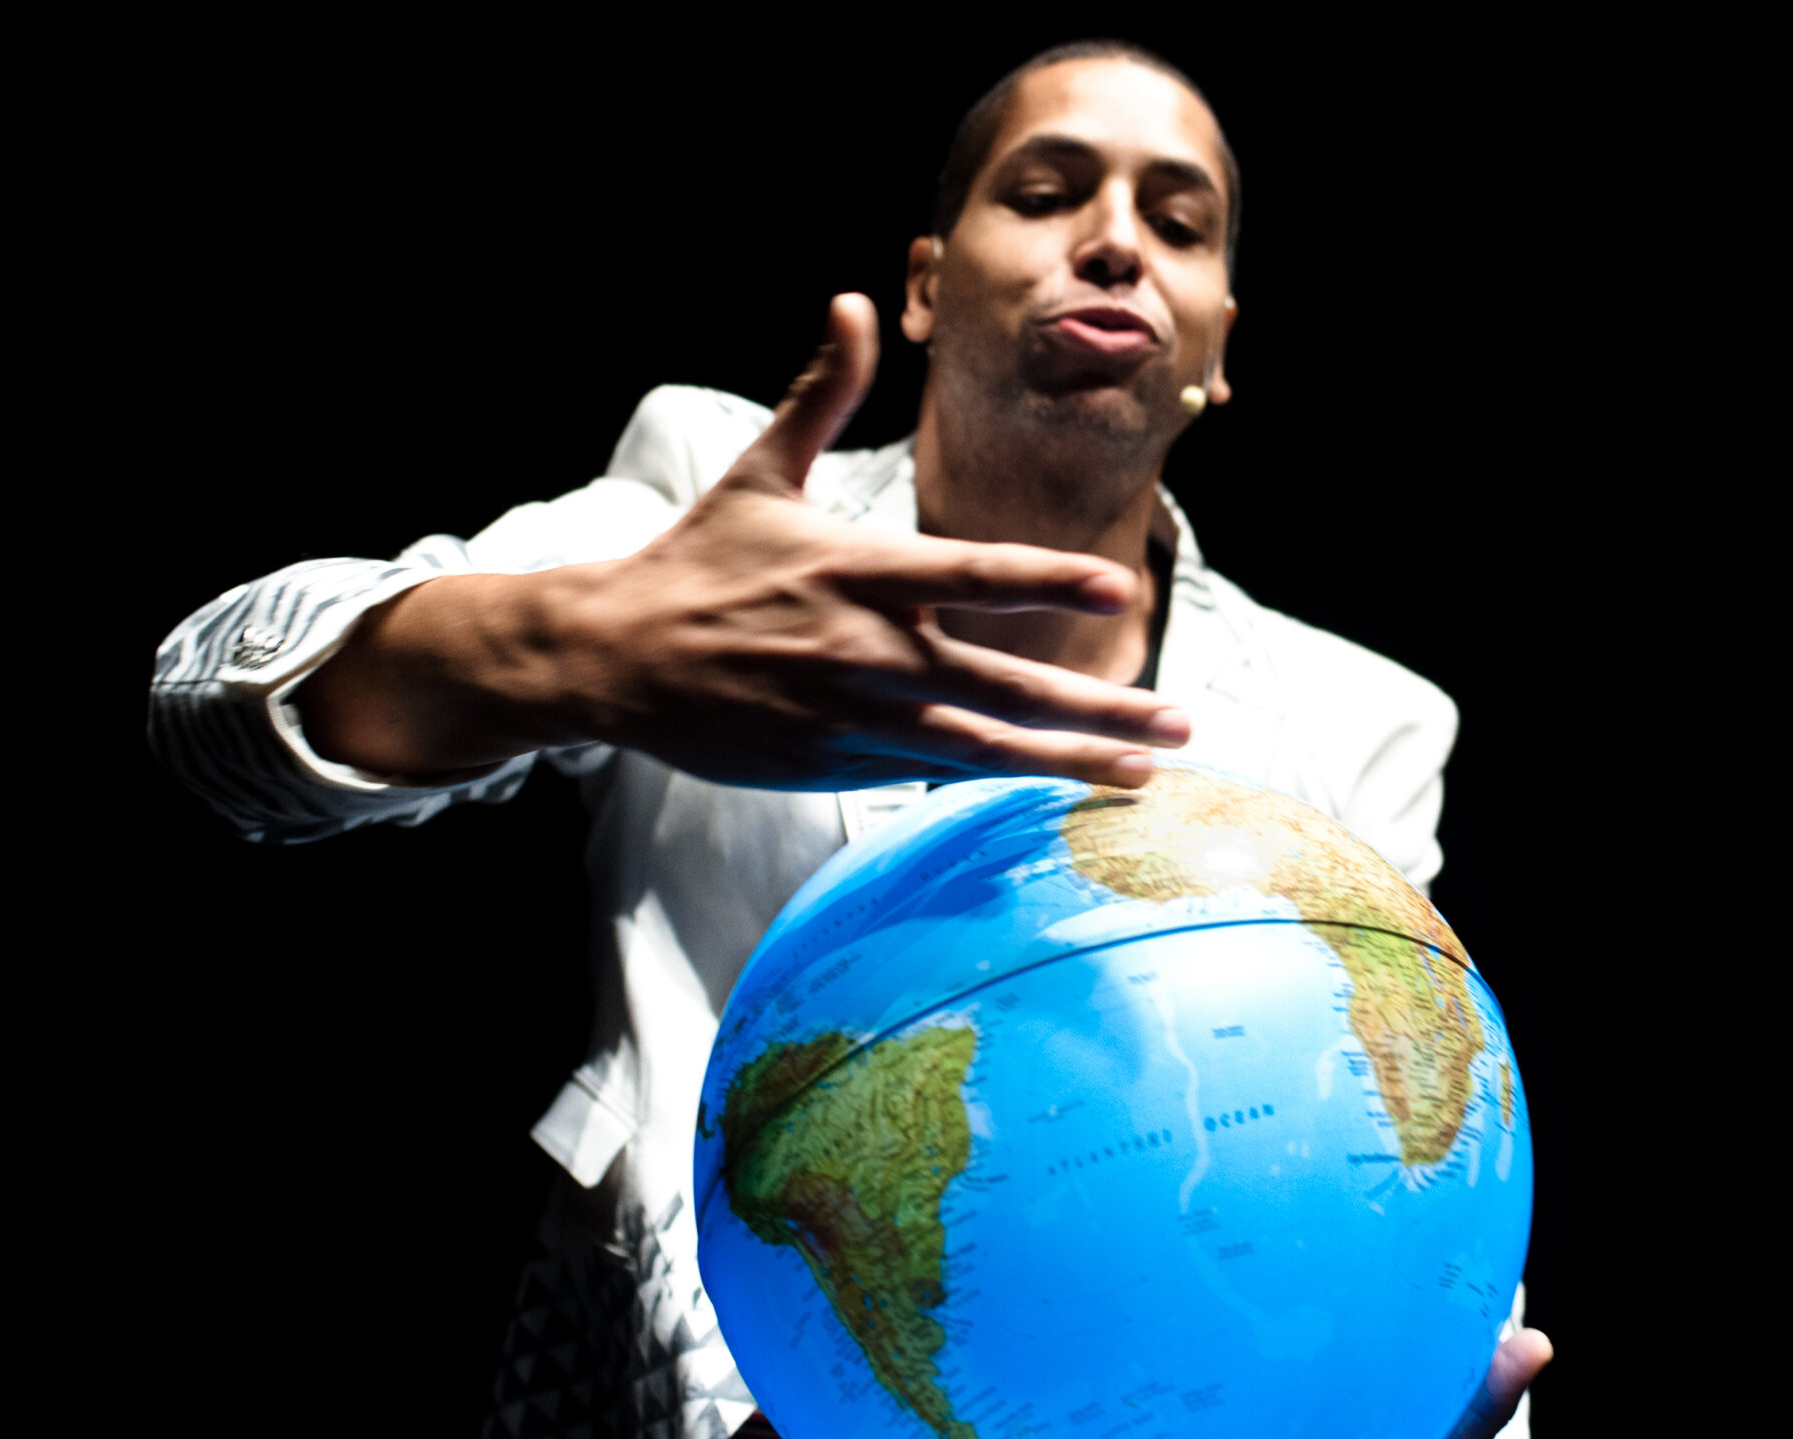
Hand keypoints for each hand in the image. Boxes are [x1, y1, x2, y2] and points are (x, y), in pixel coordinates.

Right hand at [298, 293, 1189, 786]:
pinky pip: (931, 774)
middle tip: (1180, 723)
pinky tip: (1059, 785)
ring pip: (983, 749)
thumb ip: (823, 394)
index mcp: (859, 570)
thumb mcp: (758, 473)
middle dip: (1100, 708)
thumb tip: (852, 300)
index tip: (1120, 588)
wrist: (612, 657)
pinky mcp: (836, 764)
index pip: (974, 572)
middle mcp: (869, 649)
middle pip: (1006, 685)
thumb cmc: (696, 562)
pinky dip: (995, 780)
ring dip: (1070, 761)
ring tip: (1143, 772)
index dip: (1050, 580)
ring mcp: (856, 716)